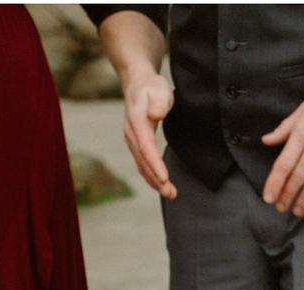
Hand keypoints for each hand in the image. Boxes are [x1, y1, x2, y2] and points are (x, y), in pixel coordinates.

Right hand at [122, 71, 176, 198]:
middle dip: (156, 179)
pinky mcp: (135, 143)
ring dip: (154, 181)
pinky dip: (150, 175)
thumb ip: (159, 102)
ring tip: (170, 194)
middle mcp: (131, 133)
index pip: (146, 147)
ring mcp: (132, 140)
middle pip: (143, 161)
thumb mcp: (159, 88)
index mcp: (137, 121)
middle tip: (171, 194)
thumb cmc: (151, 86)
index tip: (165, 178)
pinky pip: (142, 163)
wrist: (137, 82)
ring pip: (141, 165)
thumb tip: (155, 115)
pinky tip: (160, 184)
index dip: (155, 164)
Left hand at [260, 68, 303, 215]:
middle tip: (280, 208)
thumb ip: (284, 128)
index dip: (274, 184)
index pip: (283, 165)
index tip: (268, 198)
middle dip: (287, 196)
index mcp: (302, 132)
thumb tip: (266, 141)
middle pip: (298, 177)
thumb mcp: (303, 109)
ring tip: (297, 210)